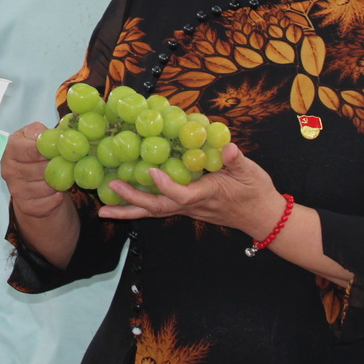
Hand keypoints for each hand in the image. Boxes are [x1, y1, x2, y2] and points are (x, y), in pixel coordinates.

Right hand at [1, 123, 65, 222]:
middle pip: (42, 169)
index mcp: (9, 149)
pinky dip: (59, 195)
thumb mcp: (34, 136)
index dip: (47, 151)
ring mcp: (16, 190)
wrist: (31, 181)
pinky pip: (52, 200)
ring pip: (48, 186)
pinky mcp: (26, 206)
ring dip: (59, 181)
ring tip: (59, 175)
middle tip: (63, 163)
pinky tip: (55, 190)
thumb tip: (51, 136)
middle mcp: (8, 170)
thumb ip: (40, 132)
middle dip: (57, 166)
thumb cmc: (34, 154)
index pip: (29, 150)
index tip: (57, 150)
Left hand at [98, 142, 283, 238]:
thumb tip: (228, 148)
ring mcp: (187, 209)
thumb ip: (237, 161)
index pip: (183, 194)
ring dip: (128, 210)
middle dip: (133, 199)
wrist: (261, 216)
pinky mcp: (184, 208)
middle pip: (159, 207)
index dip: (166, 185)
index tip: (152, 171)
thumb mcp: (252, 173)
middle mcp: (192, 205)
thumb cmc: (256, 192)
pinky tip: (119, 205)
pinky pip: (158, 209)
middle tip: (111, 188)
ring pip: (154, 211)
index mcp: (207, 194)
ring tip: (102, 209)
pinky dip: (137, 208)